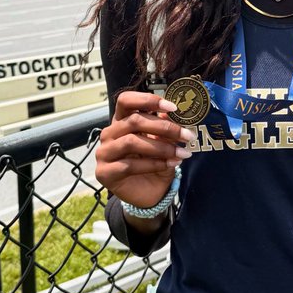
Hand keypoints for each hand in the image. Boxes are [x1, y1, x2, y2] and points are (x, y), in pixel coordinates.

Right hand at [95, 91, 194, 209]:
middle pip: (133, 121)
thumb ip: (164, 128)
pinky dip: (154, 164)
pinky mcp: (105, 172)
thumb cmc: (156, 163)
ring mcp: (104, 153)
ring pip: (131, 142)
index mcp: (121, 121)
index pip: (126, 100)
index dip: (148, 100)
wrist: (150, 193)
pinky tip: (171, 164)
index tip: (173, 108)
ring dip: (161, 147)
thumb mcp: (164, 142)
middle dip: (165, 127)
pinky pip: (130, 165)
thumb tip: (171, 113)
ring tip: (182, 152)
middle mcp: (109, 134)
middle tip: (187, 135)